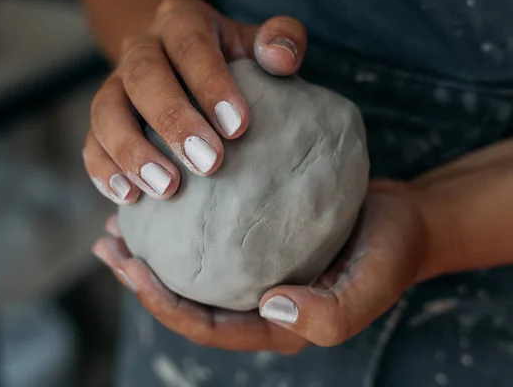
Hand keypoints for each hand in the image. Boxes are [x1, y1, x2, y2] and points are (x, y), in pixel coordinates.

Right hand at [83, 0, 306, 203]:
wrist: (180, 65)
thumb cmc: (229, 62)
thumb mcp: (254, 44)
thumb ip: (278, 41)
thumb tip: (281, 58)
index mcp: (181, 22)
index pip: (190, 44)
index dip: (210, 83)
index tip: (237, 127)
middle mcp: (140, 49)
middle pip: (143, 76)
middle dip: (173, 121)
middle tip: (208, 164)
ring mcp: (114, 85)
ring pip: (106, 111)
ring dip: (133, 152)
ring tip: (166, 188)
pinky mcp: (100, 121)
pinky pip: (90, 142)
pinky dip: (104, 170)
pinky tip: (128, 197)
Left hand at [92, 180, 432, 351]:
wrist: (407, 218)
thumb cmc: (390, 254)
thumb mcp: (371, 286)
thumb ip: (330, 313)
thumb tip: (270, 305)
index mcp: (272, 322)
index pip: (205, 324)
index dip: (161, 304)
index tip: (129, 269)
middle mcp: (254, 298)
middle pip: (186, 296)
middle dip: (139, 278)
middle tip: (107, 244)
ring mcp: (253, 267)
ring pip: (191, 264)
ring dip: (151, 247)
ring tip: (117, 223)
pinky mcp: (256, 235)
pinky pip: (211, 229)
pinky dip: (182, 216)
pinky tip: (163, 189)